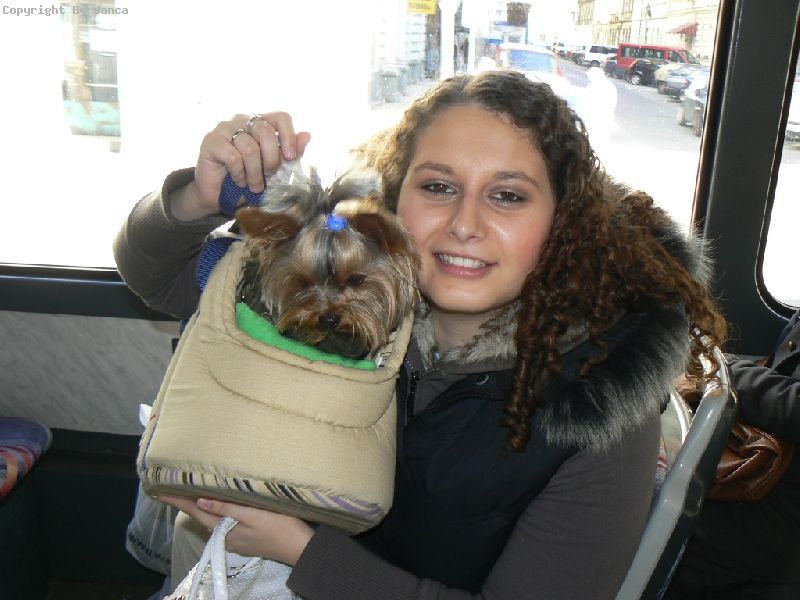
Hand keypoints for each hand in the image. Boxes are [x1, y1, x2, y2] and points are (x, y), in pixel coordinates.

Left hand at [159, 495, 313, 565]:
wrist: (300, 547)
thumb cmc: (279, 526)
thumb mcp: (252, 513)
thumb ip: (226, 507)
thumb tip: (199, 500)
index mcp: (225, 530)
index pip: (197, 512)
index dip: (179, 501)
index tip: (161, 491)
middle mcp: (227, 536)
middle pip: (203, 515)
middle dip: (188, 501)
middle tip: (173, 486)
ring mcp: (237, 538)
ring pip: (214, 518)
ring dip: (201, 505)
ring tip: (191, 490)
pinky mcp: (247, 536)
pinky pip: (225, 520)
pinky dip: (217, 509)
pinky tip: (218, 501)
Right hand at [171, 112, 311, 220]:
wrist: (219, 194)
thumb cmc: (248, 178)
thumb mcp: (273, 167)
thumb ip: (289, 152)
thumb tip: (307, 136)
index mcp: (261, 123)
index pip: (281, 117)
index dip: (289, 136)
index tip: (291, 158)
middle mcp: (242, 120)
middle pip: (265, 131)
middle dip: (271, 160)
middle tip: (270, 178)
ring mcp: (225, 128)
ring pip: (249, 148)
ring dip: (255, 173)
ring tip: (254, 186)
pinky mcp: (211, 141)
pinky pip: (232, 157)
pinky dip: (240, 174)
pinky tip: (239, 180)